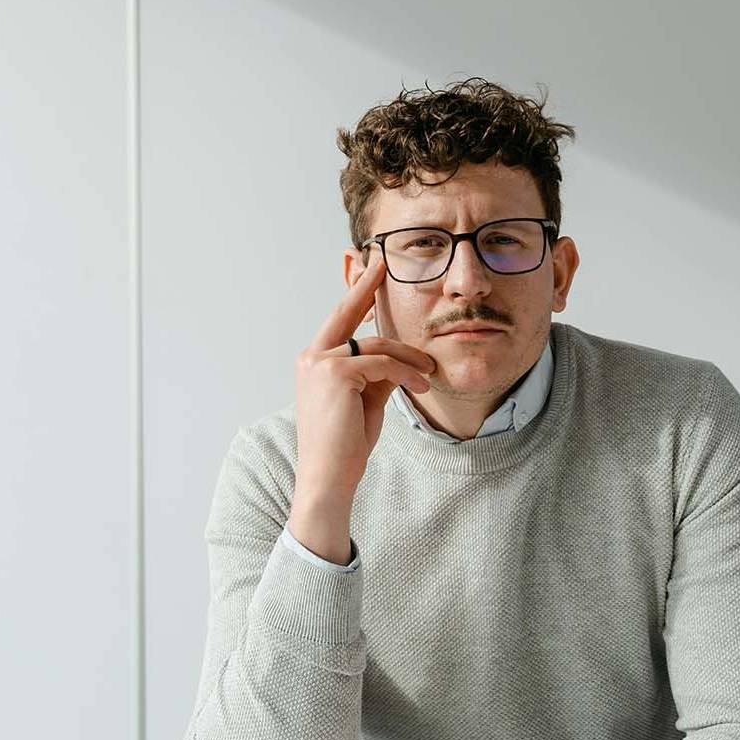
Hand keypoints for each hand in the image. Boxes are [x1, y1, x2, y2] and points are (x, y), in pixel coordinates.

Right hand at [294, 249, 437, 501]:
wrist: (328, 478)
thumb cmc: (346, 445)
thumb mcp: (365, 400)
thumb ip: (376, 374)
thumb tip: (399, 358)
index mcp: (314, 362)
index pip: (340, 321)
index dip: (358, 295)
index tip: (373, 272)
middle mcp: (311, 356)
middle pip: (347, 311)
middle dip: (368, 285)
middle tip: (385, 262)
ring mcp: (319, 363)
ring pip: (376, 344)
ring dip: (408, 358)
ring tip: (429, 371)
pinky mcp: (335, 373)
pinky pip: (381, 363)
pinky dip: (405, 373)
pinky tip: (419, 385)